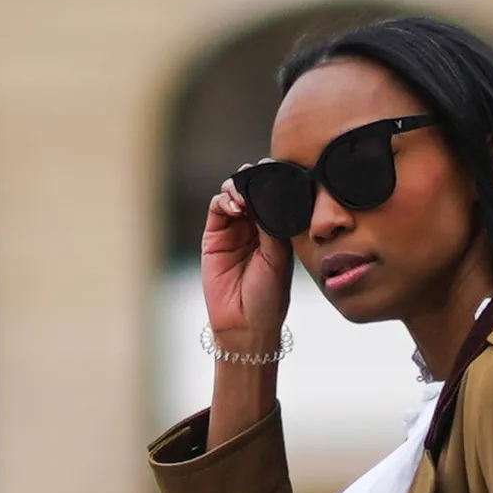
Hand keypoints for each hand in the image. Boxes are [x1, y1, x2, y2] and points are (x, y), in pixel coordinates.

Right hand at [199, 178, 290, 357]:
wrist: (245, 323)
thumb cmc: (269, 296)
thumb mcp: (278, 259)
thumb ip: (273, 226)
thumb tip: (268, 195)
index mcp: (276, 230)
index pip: (274, 196)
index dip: (273, 180)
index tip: (276, 169)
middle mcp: (255, 227)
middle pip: (252, 190)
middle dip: (254, 178)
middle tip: (257, 173)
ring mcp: (234, 230)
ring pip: (233, 195)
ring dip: (237, 187)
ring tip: (243, 195)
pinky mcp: (214, 237)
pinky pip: (217, 209)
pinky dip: (223, 200)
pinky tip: (233, 204)